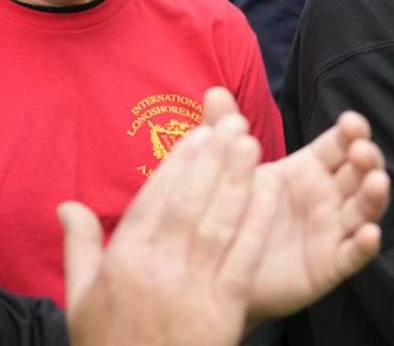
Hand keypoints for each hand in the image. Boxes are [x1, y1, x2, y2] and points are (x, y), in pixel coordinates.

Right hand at [61, 91, 279, 345]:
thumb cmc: (113, 343)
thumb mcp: (81, 300)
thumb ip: (80, 248)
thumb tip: (67, 206)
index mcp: (123, 263)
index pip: (154, 201)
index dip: (180, 164)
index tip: (200, 134)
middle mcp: (157, 270)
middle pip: (189, 203)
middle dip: (213, 160)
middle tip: (234, 124)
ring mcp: (192, 288)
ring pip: (217, 223)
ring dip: (237, 180)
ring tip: (252, 144)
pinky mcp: (224, 308)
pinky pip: (245, 256)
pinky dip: (258, 221)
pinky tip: (272, 192)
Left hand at [202, 92, 390, 320]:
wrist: (215, 271)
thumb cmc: (230, 214)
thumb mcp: (227, 172)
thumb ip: (224, 132)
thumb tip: (214, 90)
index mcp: (311, 168)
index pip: (341, 144)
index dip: (352, 132)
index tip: (351, 123)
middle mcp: (329, 196)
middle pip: (362, 171)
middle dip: (368, 158)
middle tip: (360, 151)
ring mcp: (334, 230)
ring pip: (366, 209)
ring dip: (376, 194)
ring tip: (376, 182)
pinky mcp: (331, 265)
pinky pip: (354, 255)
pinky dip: (366, 245)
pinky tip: (369, 235)